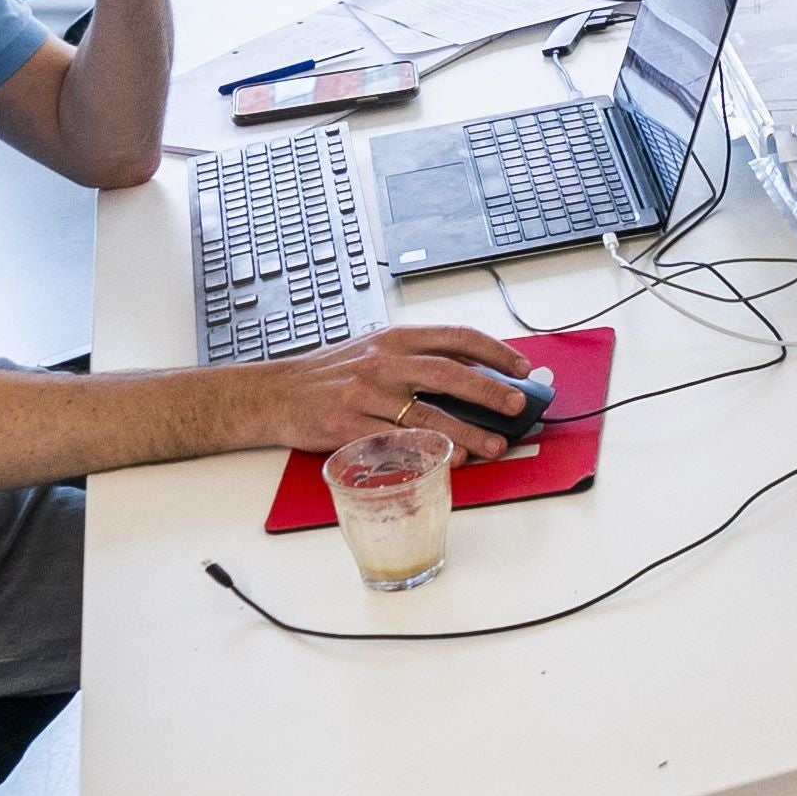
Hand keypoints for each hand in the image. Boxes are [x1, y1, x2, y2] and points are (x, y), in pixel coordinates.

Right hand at [246, 323, 540, 460]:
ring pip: (428, 412)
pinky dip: (427, 449)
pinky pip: (397, 441)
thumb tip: (473, 370)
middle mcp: (383, 362)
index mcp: (395, 338)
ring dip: (467, 431)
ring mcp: (366, 394)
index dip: (494, 351)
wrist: (274, 394)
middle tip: (517, 406)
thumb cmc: (330, 374)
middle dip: (490, 390)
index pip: (455, 336)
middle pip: (449, 373)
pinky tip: (449, 459)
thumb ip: (418, 356)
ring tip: (494, 445)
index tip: (521, 367)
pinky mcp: (349, 425)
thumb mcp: (374, 349)